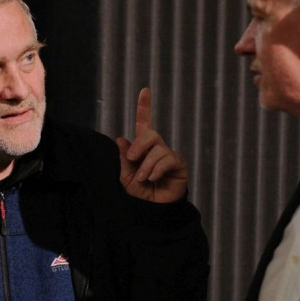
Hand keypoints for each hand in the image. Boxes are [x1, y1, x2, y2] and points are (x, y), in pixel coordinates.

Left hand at [115, 88, 188, 202]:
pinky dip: (157, 169)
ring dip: (147, 165)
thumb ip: (124, 159)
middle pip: (150, 133)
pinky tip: (153, 179)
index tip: (144, 90)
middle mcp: (157, 148)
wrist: (154, 209)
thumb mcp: (126, 176)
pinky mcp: (179, 165)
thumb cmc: (140, 192)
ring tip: (143, 178)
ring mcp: (169, 155)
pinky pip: (167, 160)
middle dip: (139, 145)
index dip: (145, 106)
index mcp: (143, 147)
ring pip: (157, 149)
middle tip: (133, 159)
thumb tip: (121, 139)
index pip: (144, 123)